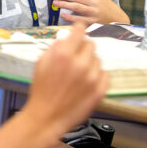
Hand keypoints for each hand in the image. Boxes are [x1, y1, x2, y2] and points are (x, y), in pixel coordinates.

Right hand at [23, 23, 107, 141]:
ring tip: (80, 73)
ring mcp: (92, 78)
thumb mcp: (41, 63)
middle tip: (76, 57)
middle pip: (91, 45)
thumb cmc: (41, 89)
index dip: (78, 30)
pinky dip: (98, 75)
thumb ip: (55, 47)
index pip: (80, 31)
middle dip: (83, 48)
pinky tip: (88, 80)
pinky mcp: (100, 91)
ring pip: (98, 60)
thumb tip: (67, 37)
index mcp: (64, 54)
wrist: (46, 117)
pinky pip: (105, 74)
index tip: (78, 32)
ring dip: (90, 62)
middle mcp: (81, 63)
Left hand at [50, 0, 129, 25]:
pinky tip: (63, 15)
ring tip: (55, 3)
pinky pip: (79, 20)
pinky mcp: (92, 22)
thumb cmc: (106, 6)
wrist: (117, 19)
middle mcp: (94, 2)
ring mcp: (93, 12)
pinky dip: (70, 17)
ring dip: (64, 4)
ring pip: (76, 7)